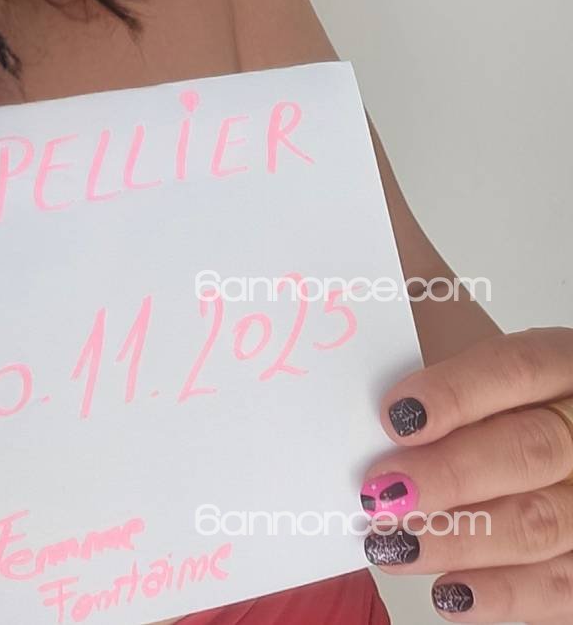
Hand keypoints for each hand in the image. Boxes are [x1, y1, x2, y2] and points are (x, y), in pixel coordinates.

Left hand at [359, 328, 572, 622]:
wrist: (544, 437)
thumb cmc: (495, 394)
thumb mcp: (469, 341)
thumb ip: (428, 339)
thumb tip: (363, 320)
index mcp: (563, 364)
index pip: (516, 368)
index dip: (457, 392)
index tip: (394, 416)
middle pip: (530, 450)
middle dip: (450, 476)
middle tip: (382, 492)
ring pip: (542, 524)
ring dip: (461, 540)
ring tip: (392, 544)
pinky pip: (561, 586)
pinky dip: (504, 595)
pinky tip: (449, 592)